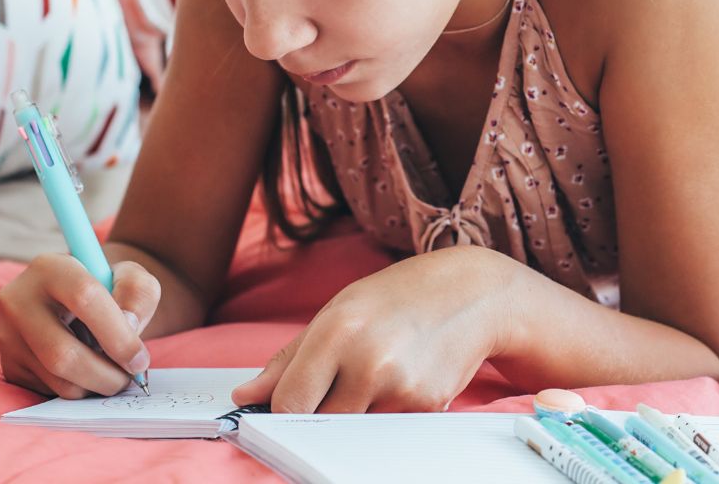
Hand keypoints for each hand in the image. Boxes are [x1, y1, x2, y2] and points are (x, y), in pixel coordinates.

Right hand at [0, 253, 159, 398]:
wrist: (79, 304)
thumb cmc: (110, 290)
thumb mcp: (132, 279)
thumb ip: (138, 295)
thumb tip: (128, 327)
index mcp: (49, 267)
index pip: (84, 297)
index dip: (117, 335)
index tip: (140, 360)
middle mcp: (18, 300)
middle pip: (62, 353)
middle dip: (105, 374)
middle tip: (130, 378)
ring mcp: (8, 335)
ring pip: (56, 378)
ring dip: (95, 386)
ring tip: (114, 374)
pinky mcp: (9, 364)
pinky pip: (48, 391)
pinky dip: (79, 390)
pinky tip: (89, 372)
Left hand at [230, 246, 511, 412]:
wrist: (471, 293)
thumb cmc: (397, 298)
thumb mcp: (337, 311)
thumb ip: (288, 358)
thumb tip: (246, 396)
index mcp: (337, 331)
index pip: (288, 401)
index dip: (280, 411)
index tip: (283, 408)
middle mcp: (368, 361)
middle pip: (318, 421)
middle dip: (321, 409)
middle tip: (339, 381)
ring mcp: (400, 387)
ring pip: (353, 426)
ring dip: (357, 409)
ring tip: (378, 368)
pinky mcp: (427, 406)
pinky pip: (388, 425)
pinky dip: (388, 409)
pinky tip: (405, 374)